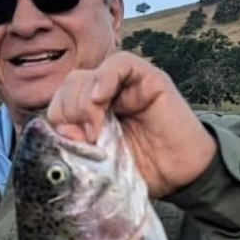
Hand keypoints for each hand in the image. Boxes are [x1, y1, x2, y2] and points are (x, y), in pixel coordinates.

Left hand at [46, 52, 216, 197]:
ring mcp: (126, 84)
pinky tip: (100, 98)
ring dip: (84, 102)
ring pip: (87, 75)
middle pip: (69, 86)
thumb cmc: (143, 170)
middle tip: (87, 139)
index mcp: (89, 114)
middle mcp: (105, 95)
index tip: (71, 144)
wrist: (181, 175)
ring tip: (97, 129)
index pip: (59, 102)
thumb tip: (61, 130)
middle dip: (69, 112)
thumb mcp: (100, 163)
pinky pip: (119, 64)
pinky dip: (105, 76)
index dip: (58, 119)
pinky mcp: (148, 78)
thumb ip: (79, 147)